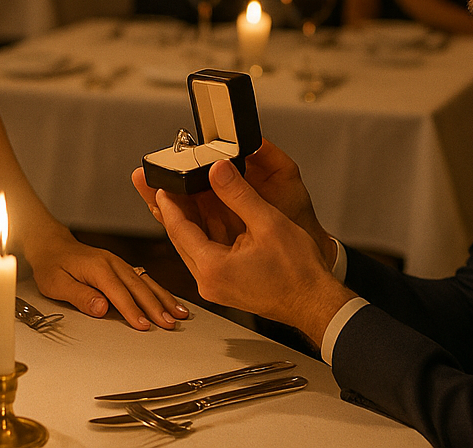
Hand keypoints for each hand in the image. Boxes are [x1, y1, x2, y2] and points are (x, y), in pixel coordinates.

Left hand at [24, 228, 189, 330]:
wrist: (53, 246)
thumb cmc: (52, 266)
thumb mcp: (56, 284)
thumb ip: (80, 296)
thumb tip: (102, 307)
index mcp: (98, 268)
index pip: (119, 293)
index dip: (133, 310)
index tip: (145, 325)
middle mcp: (113, 264)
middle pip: (139, 287)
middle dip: (157, 307)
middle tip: (170, 323)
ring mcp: (120, 264)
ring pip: (147, 282)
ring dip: (164, 299)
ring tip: (180, 314)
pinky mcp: (123, 268)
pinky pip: (145, 279)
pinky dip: (160, 291)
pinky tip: (171, 301)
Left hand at [153, 157, 353, 346]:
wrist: (313, 301)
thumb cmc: (297, 271)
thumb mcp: (267, 222)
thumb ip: (238, 194)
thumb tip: (217, 171)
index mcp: (213, 267)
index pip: (178, 229)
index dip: (168, 203)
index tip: (159, 183)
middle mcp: (208, 282)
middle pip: (179, 239)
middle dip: (171, 210)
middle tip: (160, 186)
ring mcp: (215, 286)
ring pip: (191, 247)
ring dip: (186, 221)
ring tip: (180, 195)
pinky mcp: (224, 286)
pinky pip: (204, 255)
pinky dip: (202, 234)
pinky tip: (205, 217)